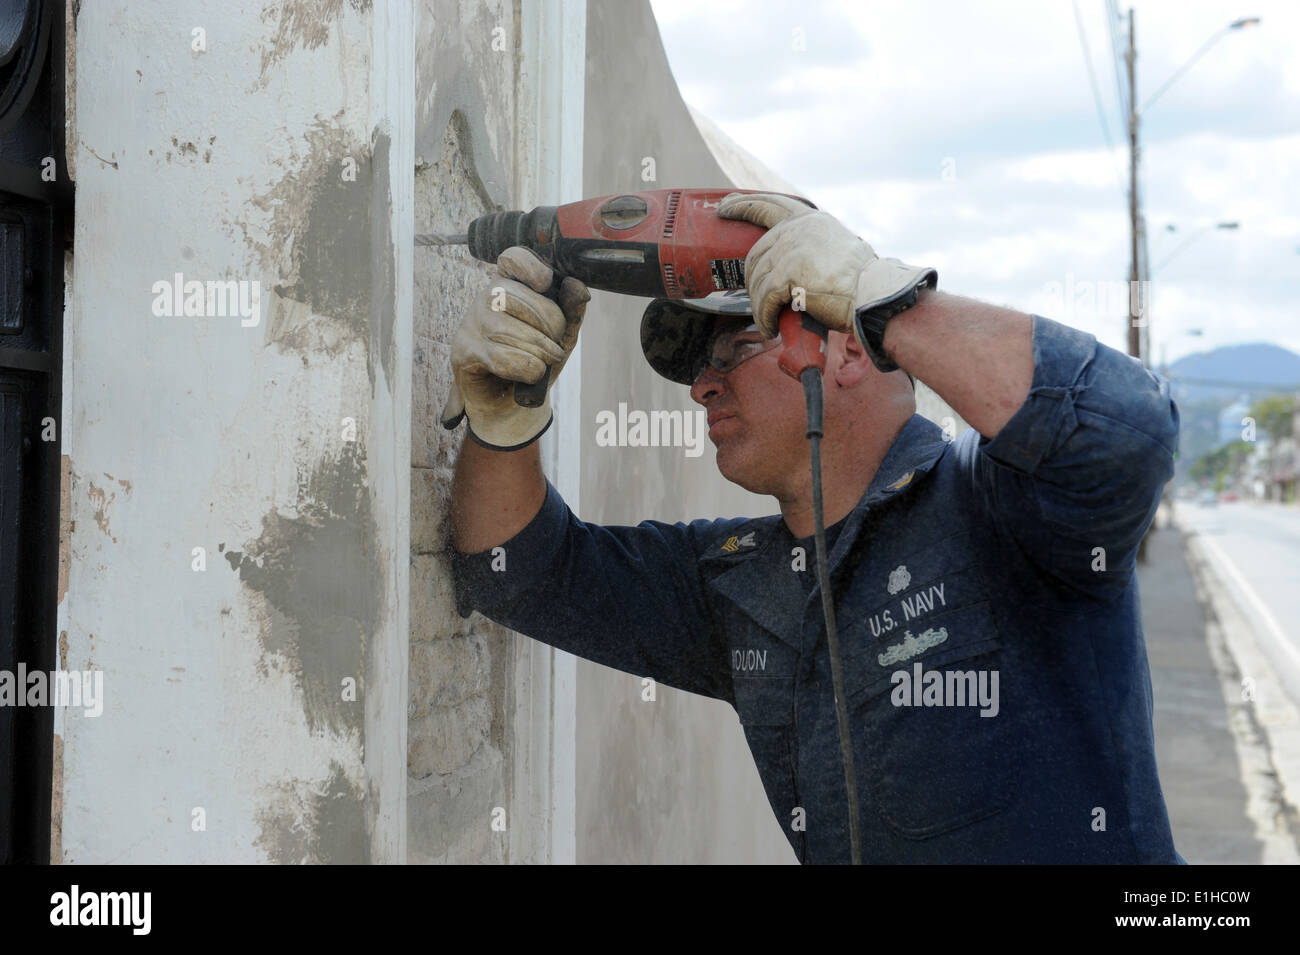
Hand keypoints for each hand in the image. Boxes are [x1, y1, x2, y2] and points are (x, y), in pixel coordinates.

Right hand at [441, 247, 589, 449]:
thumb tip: (578, 287)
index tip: (546, 284)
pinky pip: (501, 356)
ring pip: (510, 329)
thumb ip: (571, 311)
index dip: (531, 267)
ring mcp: (471, 323)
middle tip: (554, 347)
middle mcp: (486, 298)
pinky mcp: (463, 352)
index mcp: (510, 284)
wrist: (514, 405)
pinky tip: (530, 375)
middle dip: (549, 325)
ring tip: (544, 362)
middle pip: (518, 297)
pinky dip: (526, 369)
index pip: (513, 257)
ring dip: (539, 352)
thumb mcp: (561, 336)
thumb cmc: (535, 362)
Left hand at [716, 192, 934, 342]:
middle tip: (757, 301)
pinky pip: (763, 298)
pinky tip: (770, 327)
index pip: (769, 204)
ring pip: (757, 278)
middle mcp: (798, 229)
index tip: (724, 208)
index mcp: (810, 221)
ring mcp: (791, 248)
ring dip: (759, 304)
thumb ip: (811, 250)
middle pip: (756, 253)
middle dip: (751, 281)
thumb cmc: (861, 284)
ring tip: (769, 319)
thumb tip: (787, 273)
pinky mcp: (788, 273)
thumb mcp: (836, 251)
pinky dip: (764, 317)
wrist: (874, 295)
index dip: (743, 205)